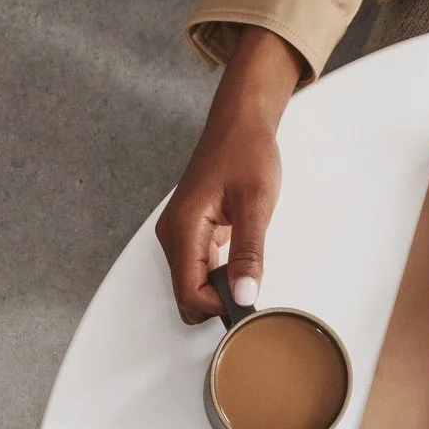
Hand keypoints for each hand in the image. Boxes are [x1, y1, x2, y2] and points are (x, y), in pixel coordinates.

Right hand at [157, 28, 305, 323]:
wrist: (240, 122)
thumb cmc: (246, 152)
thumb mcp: (256, 203)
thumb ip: (249, 253)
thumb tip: (245, 295)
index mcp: (183, 230)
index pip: (190, 295)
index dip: (221, 306)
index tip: (250, 296)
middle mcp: (172, 236)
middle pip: (188, 296)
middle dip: (219, 301)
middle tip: (253, 281)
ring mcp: (178, 235)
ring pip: (193, 285)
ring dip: (220, 288)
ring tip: (249, 265)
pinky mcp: (188, 232)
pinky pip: (198, 269)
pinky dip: (219, 274)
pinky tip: (239, 257)